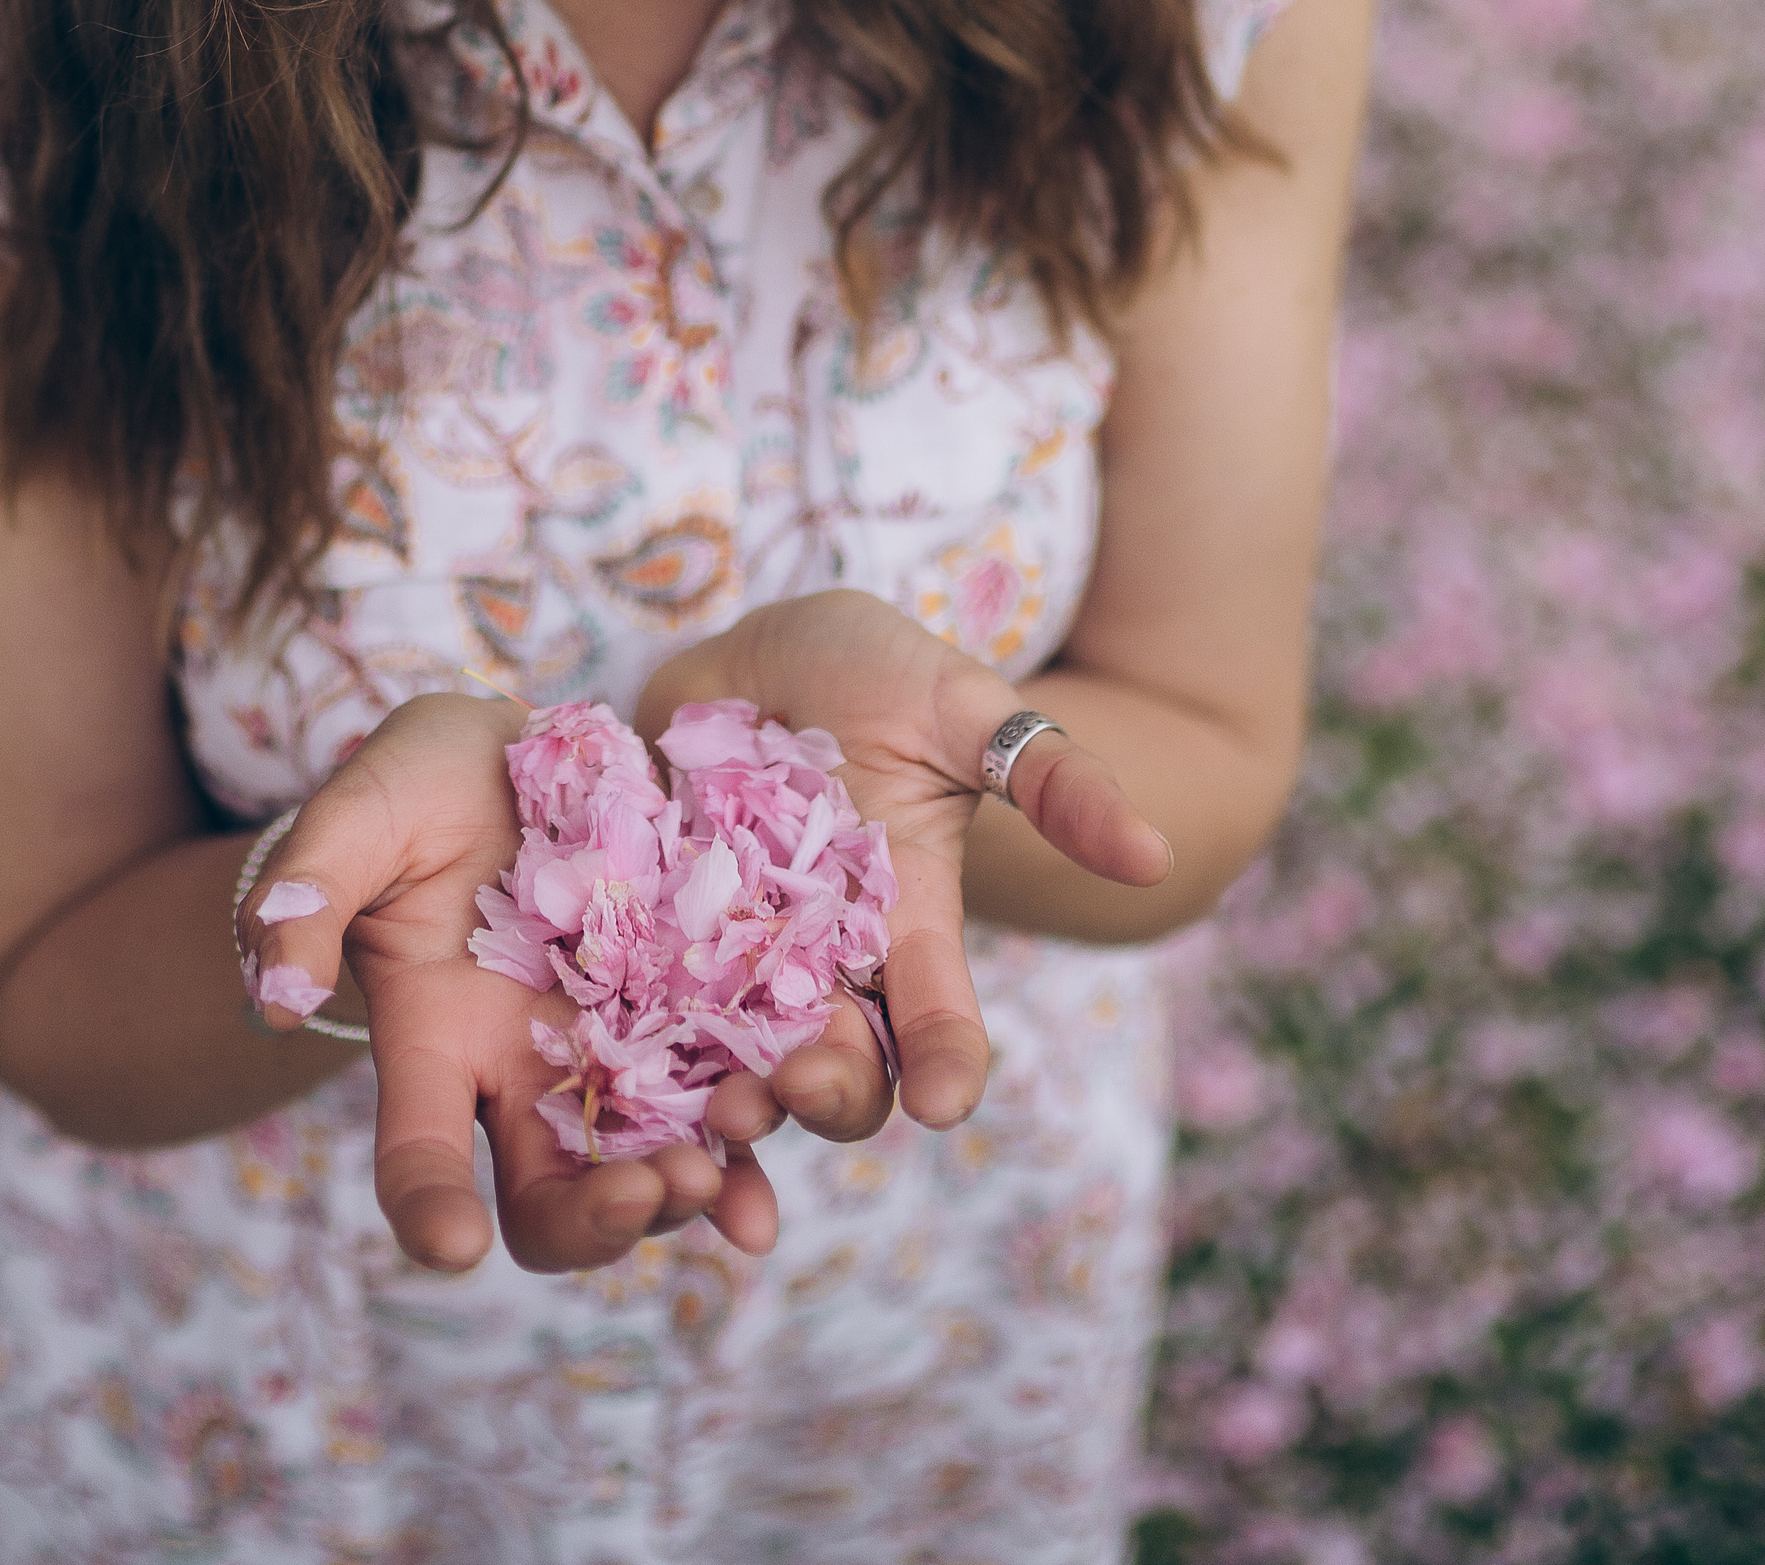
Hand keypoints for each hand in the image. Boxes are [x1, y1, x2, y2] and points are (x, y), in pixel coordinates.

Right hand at [236, 693, 781, 1273]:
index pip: (417, 1151)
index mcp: (435, 1044)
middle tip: (644, 1194)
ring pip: (659, 1159)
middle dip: (598, 1218)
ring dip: (697, 1186)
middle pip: (554, 1198)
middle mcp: (528, 1076)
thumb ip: (309, 892)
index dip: (427, 1204)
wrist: (521, 747)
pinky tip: (804, 1116)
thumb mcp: (356, 818)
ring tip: (727, 1177)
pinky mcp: (699, 1003)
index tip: (447, 1245)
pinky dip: (772, 1118)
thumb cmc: (419, 788)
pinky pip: (742, 1081)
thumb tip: (276, 990)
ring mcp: (620, 1049)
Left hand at [635, 591, 1169, 1134]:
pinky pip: (633, 1009)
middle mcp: (819, 959)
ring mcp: (727, 949)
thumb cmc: (877, 671)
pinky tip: (610, 1100)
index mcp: (906, 924)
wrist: (757, 645)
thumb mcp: (968, 709)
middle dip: (827, 1089)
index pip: (939, 1017)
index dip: (948, 1062)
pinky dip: (629, 1065)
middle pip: (835, 1063)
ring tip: (713, 1118)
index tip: (946, 1100)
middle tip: (801, 1085)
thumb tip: (1155, 855)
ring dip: (730, 1103)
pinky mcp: (640, 926)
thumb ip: (1053, 777)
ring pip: (733, 1060)